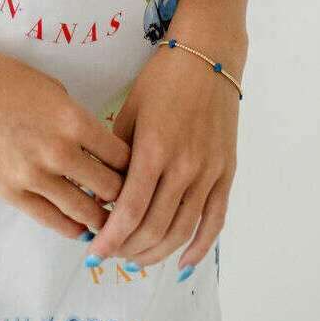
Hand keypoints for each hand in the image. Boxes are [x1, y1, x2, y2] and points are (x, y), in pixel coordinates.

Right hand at [0, 31, 130, 241]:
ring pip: (86, 211)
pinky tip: (81, 226)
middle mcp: (59, 151)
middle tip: (129, 201)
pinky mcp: (12, 193)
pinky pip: (53, 220)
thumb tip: (97, 148)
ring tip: (111, 220)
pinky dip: (73, 226)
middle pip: (110, 188)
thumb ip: (76, 119)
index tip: (137, 172)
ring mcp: (34, 176)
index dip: (135, 166)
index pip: (122, 156)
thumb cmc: (2, 78)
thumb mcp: (51, 88)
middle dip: (124, 195)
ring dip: (102, 217)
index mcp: (73, 119)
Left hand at [85, 39, 240, 271]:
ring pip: (182, 231)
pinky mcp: (226, 174)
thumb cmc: (162, 79)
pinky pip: (214, 221)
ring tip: (135, 260)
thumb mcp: (130, 109)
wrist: (210, 58)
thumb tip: (98, 190)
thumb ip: (116, 153)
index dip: (110, 237)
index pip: (129, 210)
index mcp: (154, 149)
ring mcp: (209, 173)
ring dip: (156, 253)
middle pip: (154, 228)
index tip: (93, 251)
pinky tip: (181, 262)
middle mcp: (184, 167)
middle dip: (128, 249)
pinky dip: (198, 247)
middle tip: (110, 255)